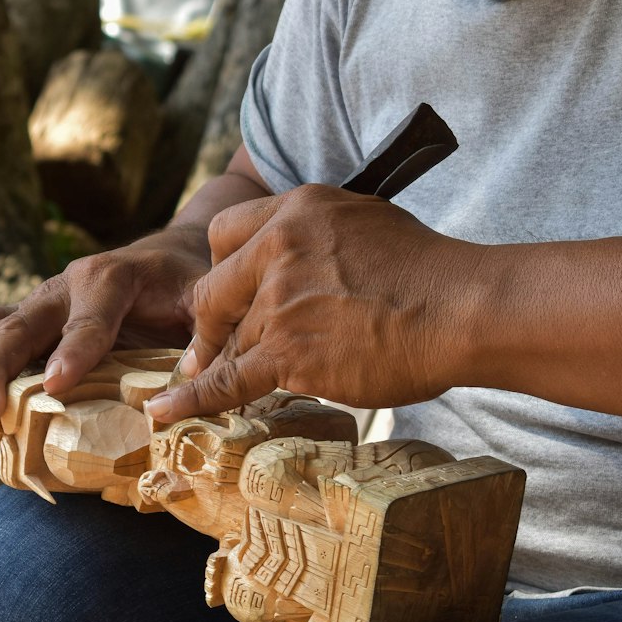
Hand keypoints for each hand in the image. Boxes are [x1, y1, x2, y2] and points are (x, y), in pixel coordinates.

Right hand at [0, 226, 208, 425]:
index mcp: (110, 279)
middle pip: (17, 324)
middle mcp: (62, 289)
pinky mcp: (20, 326)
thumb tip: (194, 386)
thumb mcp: (204, 304)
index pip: (90, 317)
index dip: (75, 349)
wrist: (167, 259)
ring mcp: (33, 308)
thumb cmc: (186, 287)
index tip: (56, 384)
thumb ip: (204, 339)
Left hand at [147, 186, 476, 421]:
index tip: (228, 293)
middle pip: (213, 289)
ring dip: (237, 360)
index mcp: (296, 210)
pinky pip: (227, 381)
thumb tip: (298, 253)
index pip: (224, 232)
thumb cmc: (426, 269)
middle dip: (210, 321)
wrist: (458, 309)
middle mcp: (278, 249)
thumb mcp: (361, 218)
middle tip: (210, 344)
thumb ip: (315, 231)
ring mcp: (279, 303)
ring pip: (232, 339)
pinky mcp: (287, 355)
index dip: (223, 268)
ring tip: (233, 380)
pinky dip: (192, 398)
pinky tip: (163, 411)